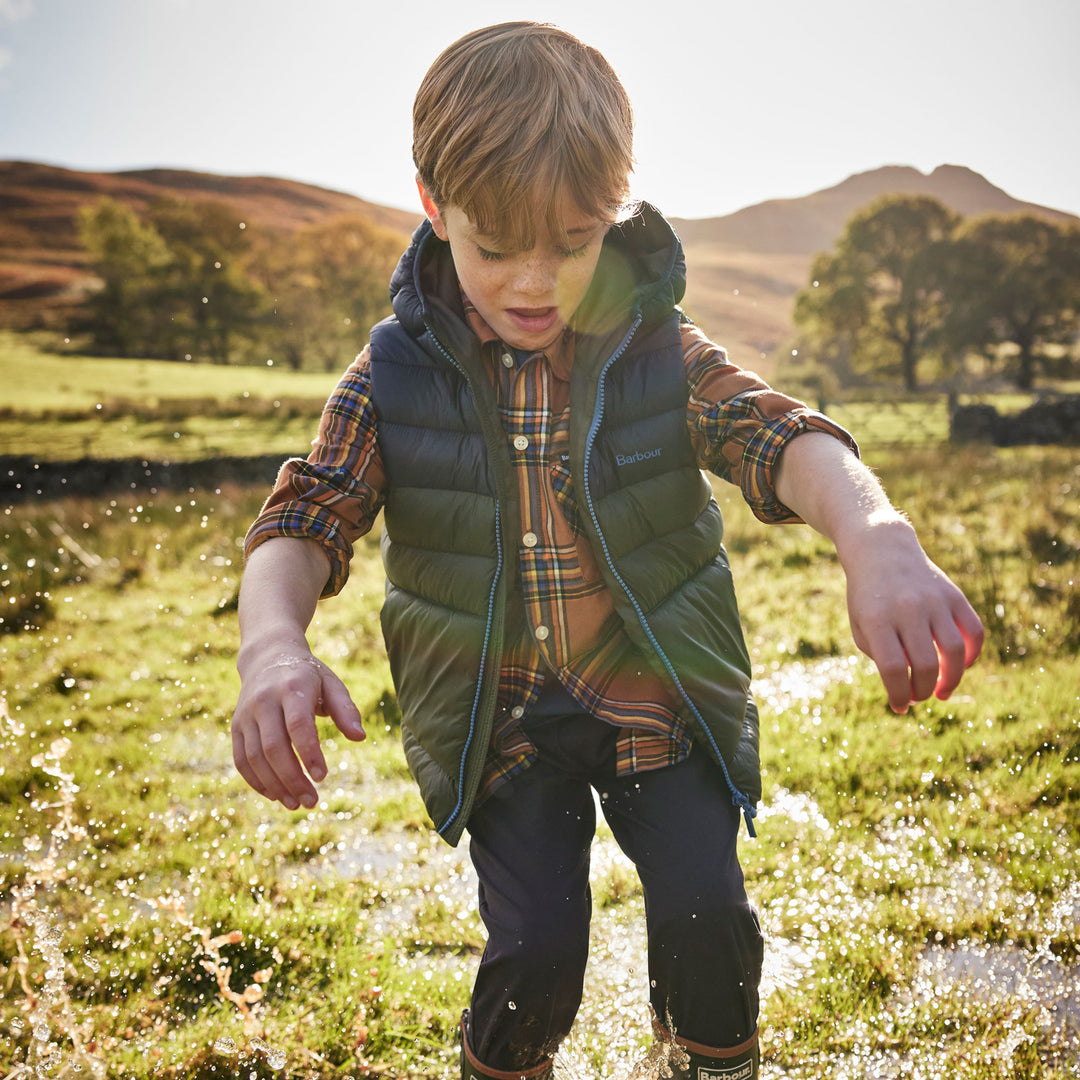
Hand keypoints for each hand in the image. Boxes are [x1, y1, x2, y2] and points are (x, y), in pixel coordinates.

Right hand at [231, 651, 364, 810]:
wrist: (267, 656)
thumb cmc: (308, 675)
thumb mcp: (331, 683)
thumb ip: (345, 709)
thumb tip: (360, 737)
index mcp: (292, 688)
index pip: (297, 725)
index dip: (308, 753)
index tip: (323, 776)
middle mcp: (264, 700)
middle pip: (273, 747)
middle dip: (292, 778)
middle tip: (312, 801)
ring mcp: (246, 714)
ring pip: (254, 757)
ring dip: (274, 785)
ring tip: (297, 804)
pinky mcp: (236, 726)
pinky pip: (241, 759)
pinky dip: (256, 781)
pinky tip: (275, 796)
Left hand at [841, 521, 983, 712]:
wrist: (881, 550)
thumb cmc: (868, 596)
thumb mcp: (861, 626)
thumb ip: (882, 657)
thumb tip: (910, 689)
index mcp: (877, 618)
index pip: (894, 669)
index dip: (898, 694)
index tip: (899, 706)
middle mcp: (908, 609)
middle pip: (927, 664)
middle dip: (923, 691)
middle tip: (918, 697)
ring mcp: (934, 601)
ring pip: (955, 651)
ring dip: (951, 679)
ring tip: (940, 691)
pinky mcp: (954, 595)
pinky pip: (974, 632)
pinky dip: (972, 655)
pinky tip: (960, 666)